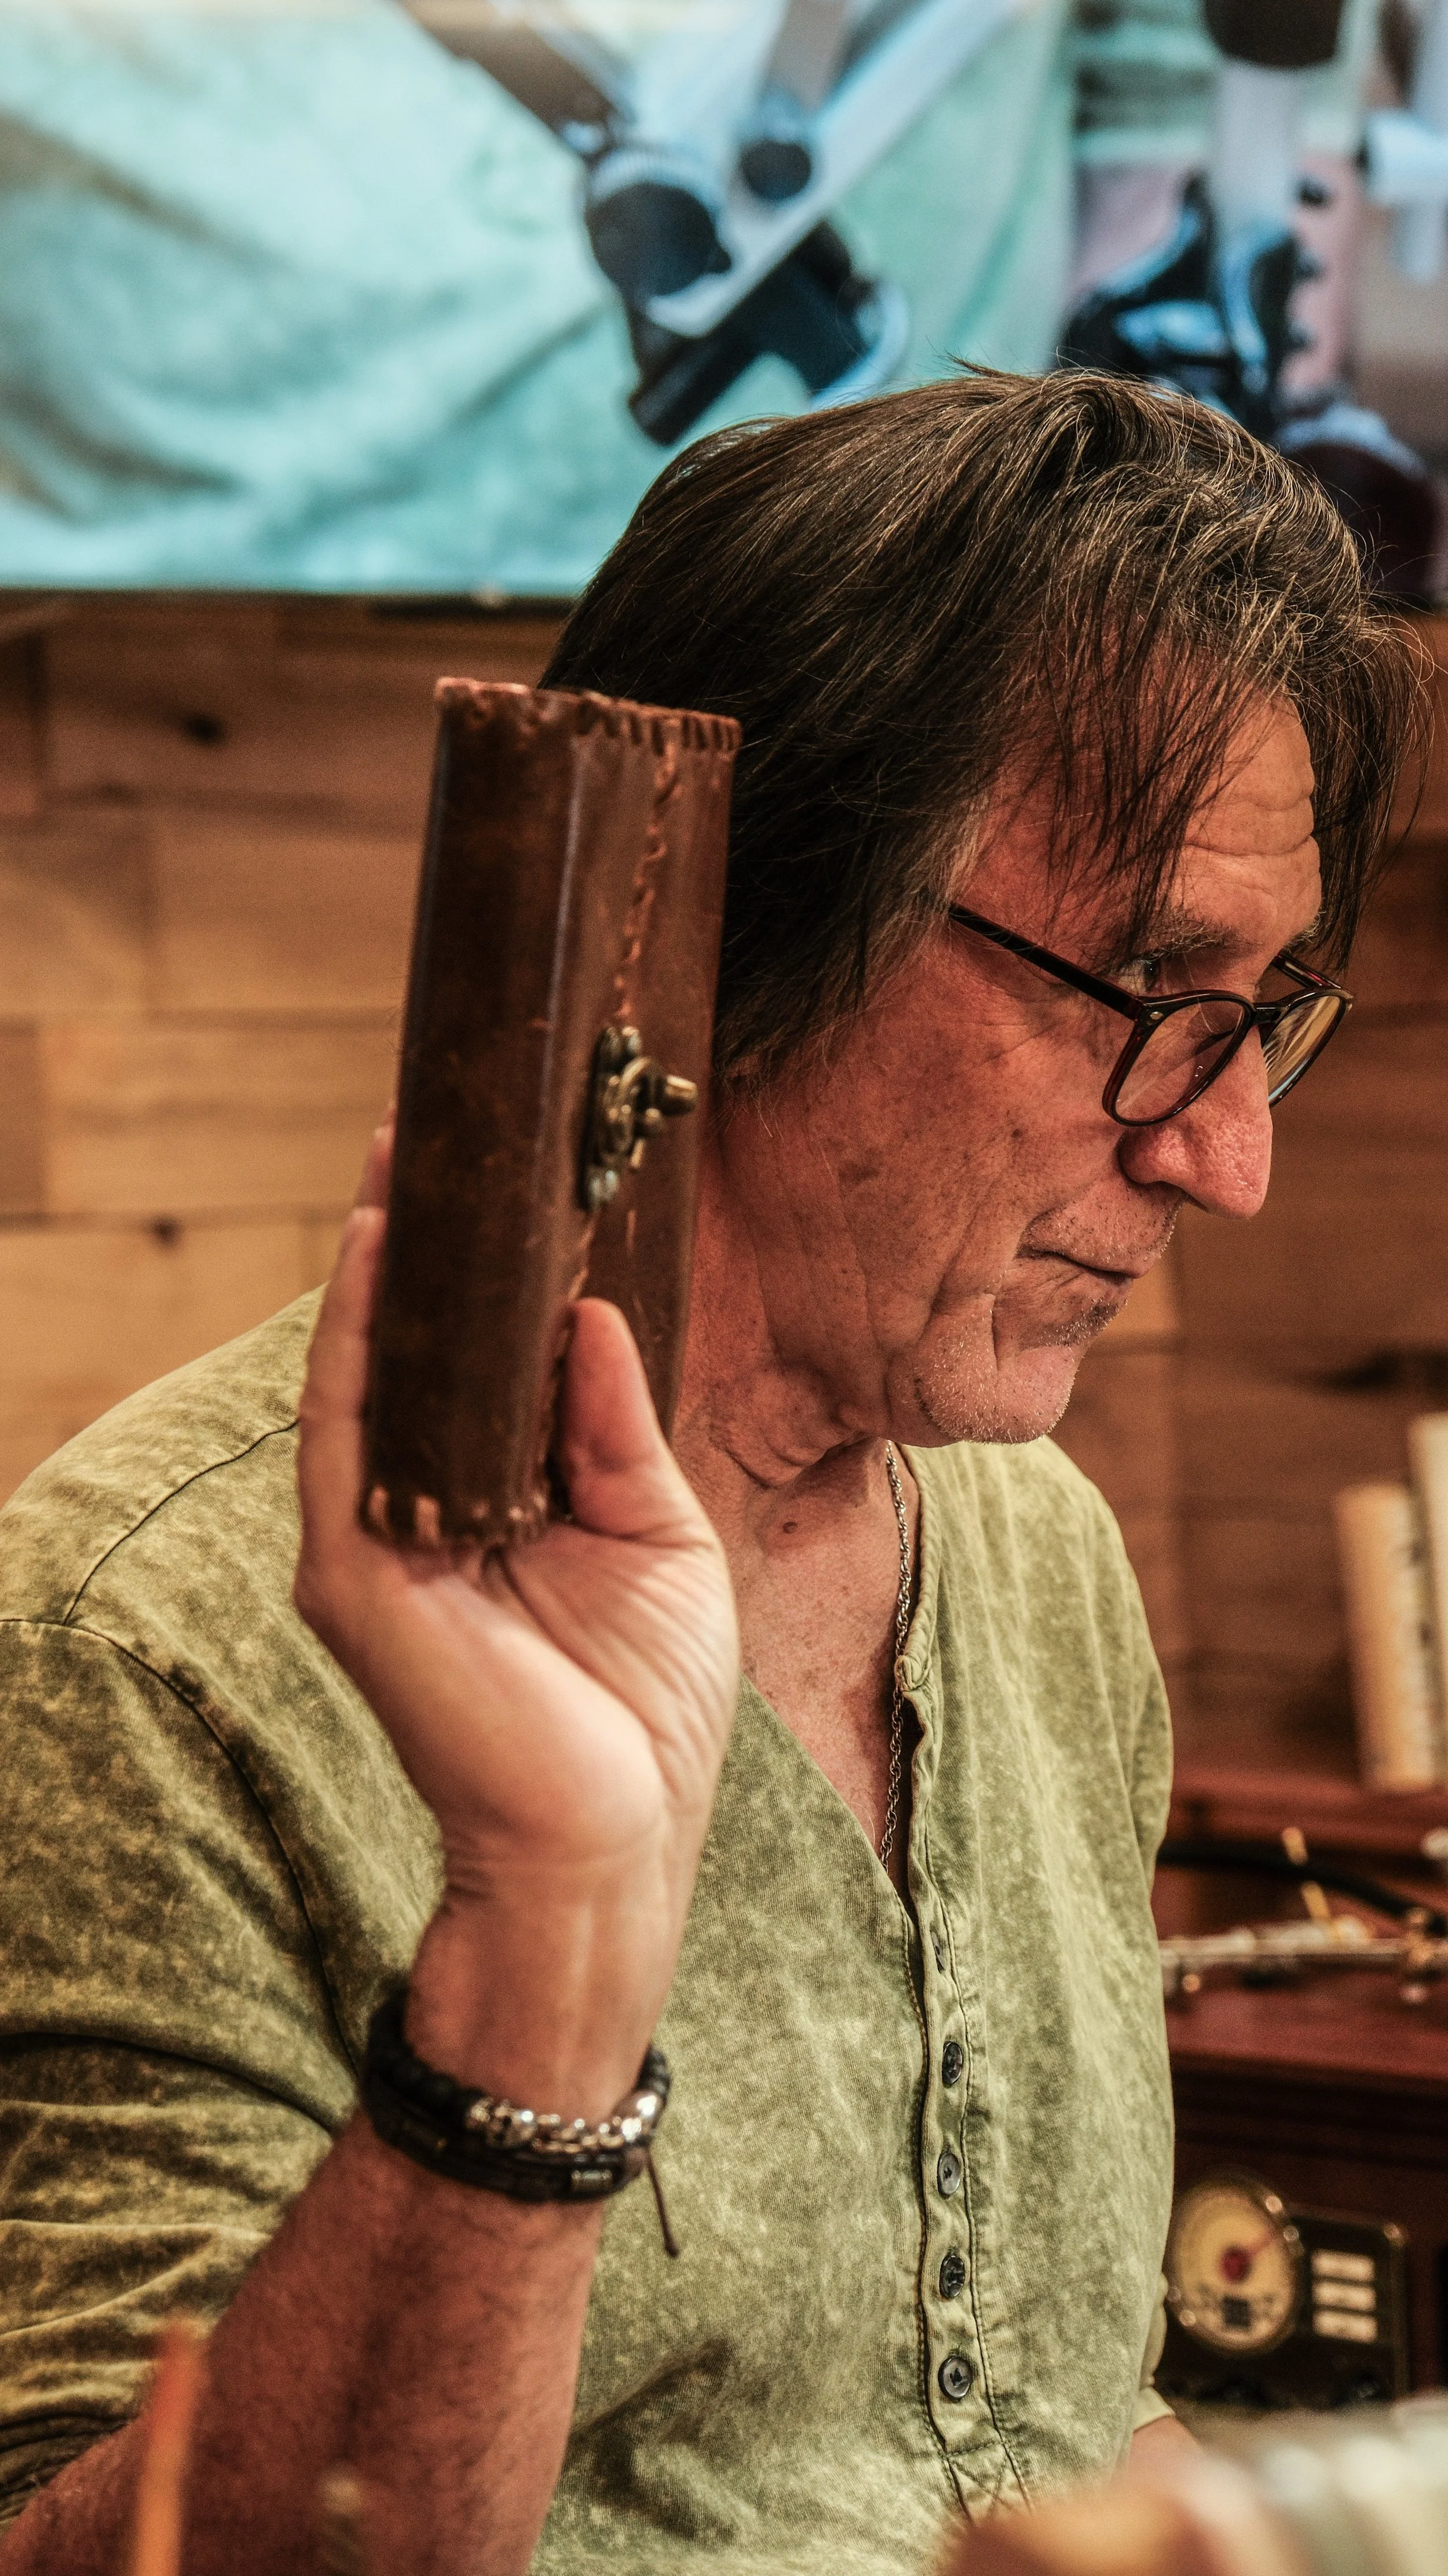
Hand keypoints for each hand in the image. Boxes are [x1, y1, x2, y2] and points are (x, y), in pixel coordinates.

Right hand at [294, 1128, 739, 2107]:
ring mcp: (375, 1544)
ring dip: (377, 1269)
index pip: (468, 1371)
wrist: (615, 1844)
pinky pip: (347, 1430)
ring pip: (363, 1376)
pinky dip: (358, 1339)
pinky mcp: (355, 1573)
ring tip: (399, 1164)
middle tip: (428, 1133)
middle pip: (406, 1357)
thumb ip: (613, 1427)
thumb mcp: (656, 1534)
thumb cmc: (643, 1710)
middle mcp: (416, 1515)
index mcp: (489, 1508)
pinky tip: (379, 1256)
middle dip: (416, 1248)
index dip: (476, 1277)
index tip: (500, 1181)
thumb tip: (590, 1314)